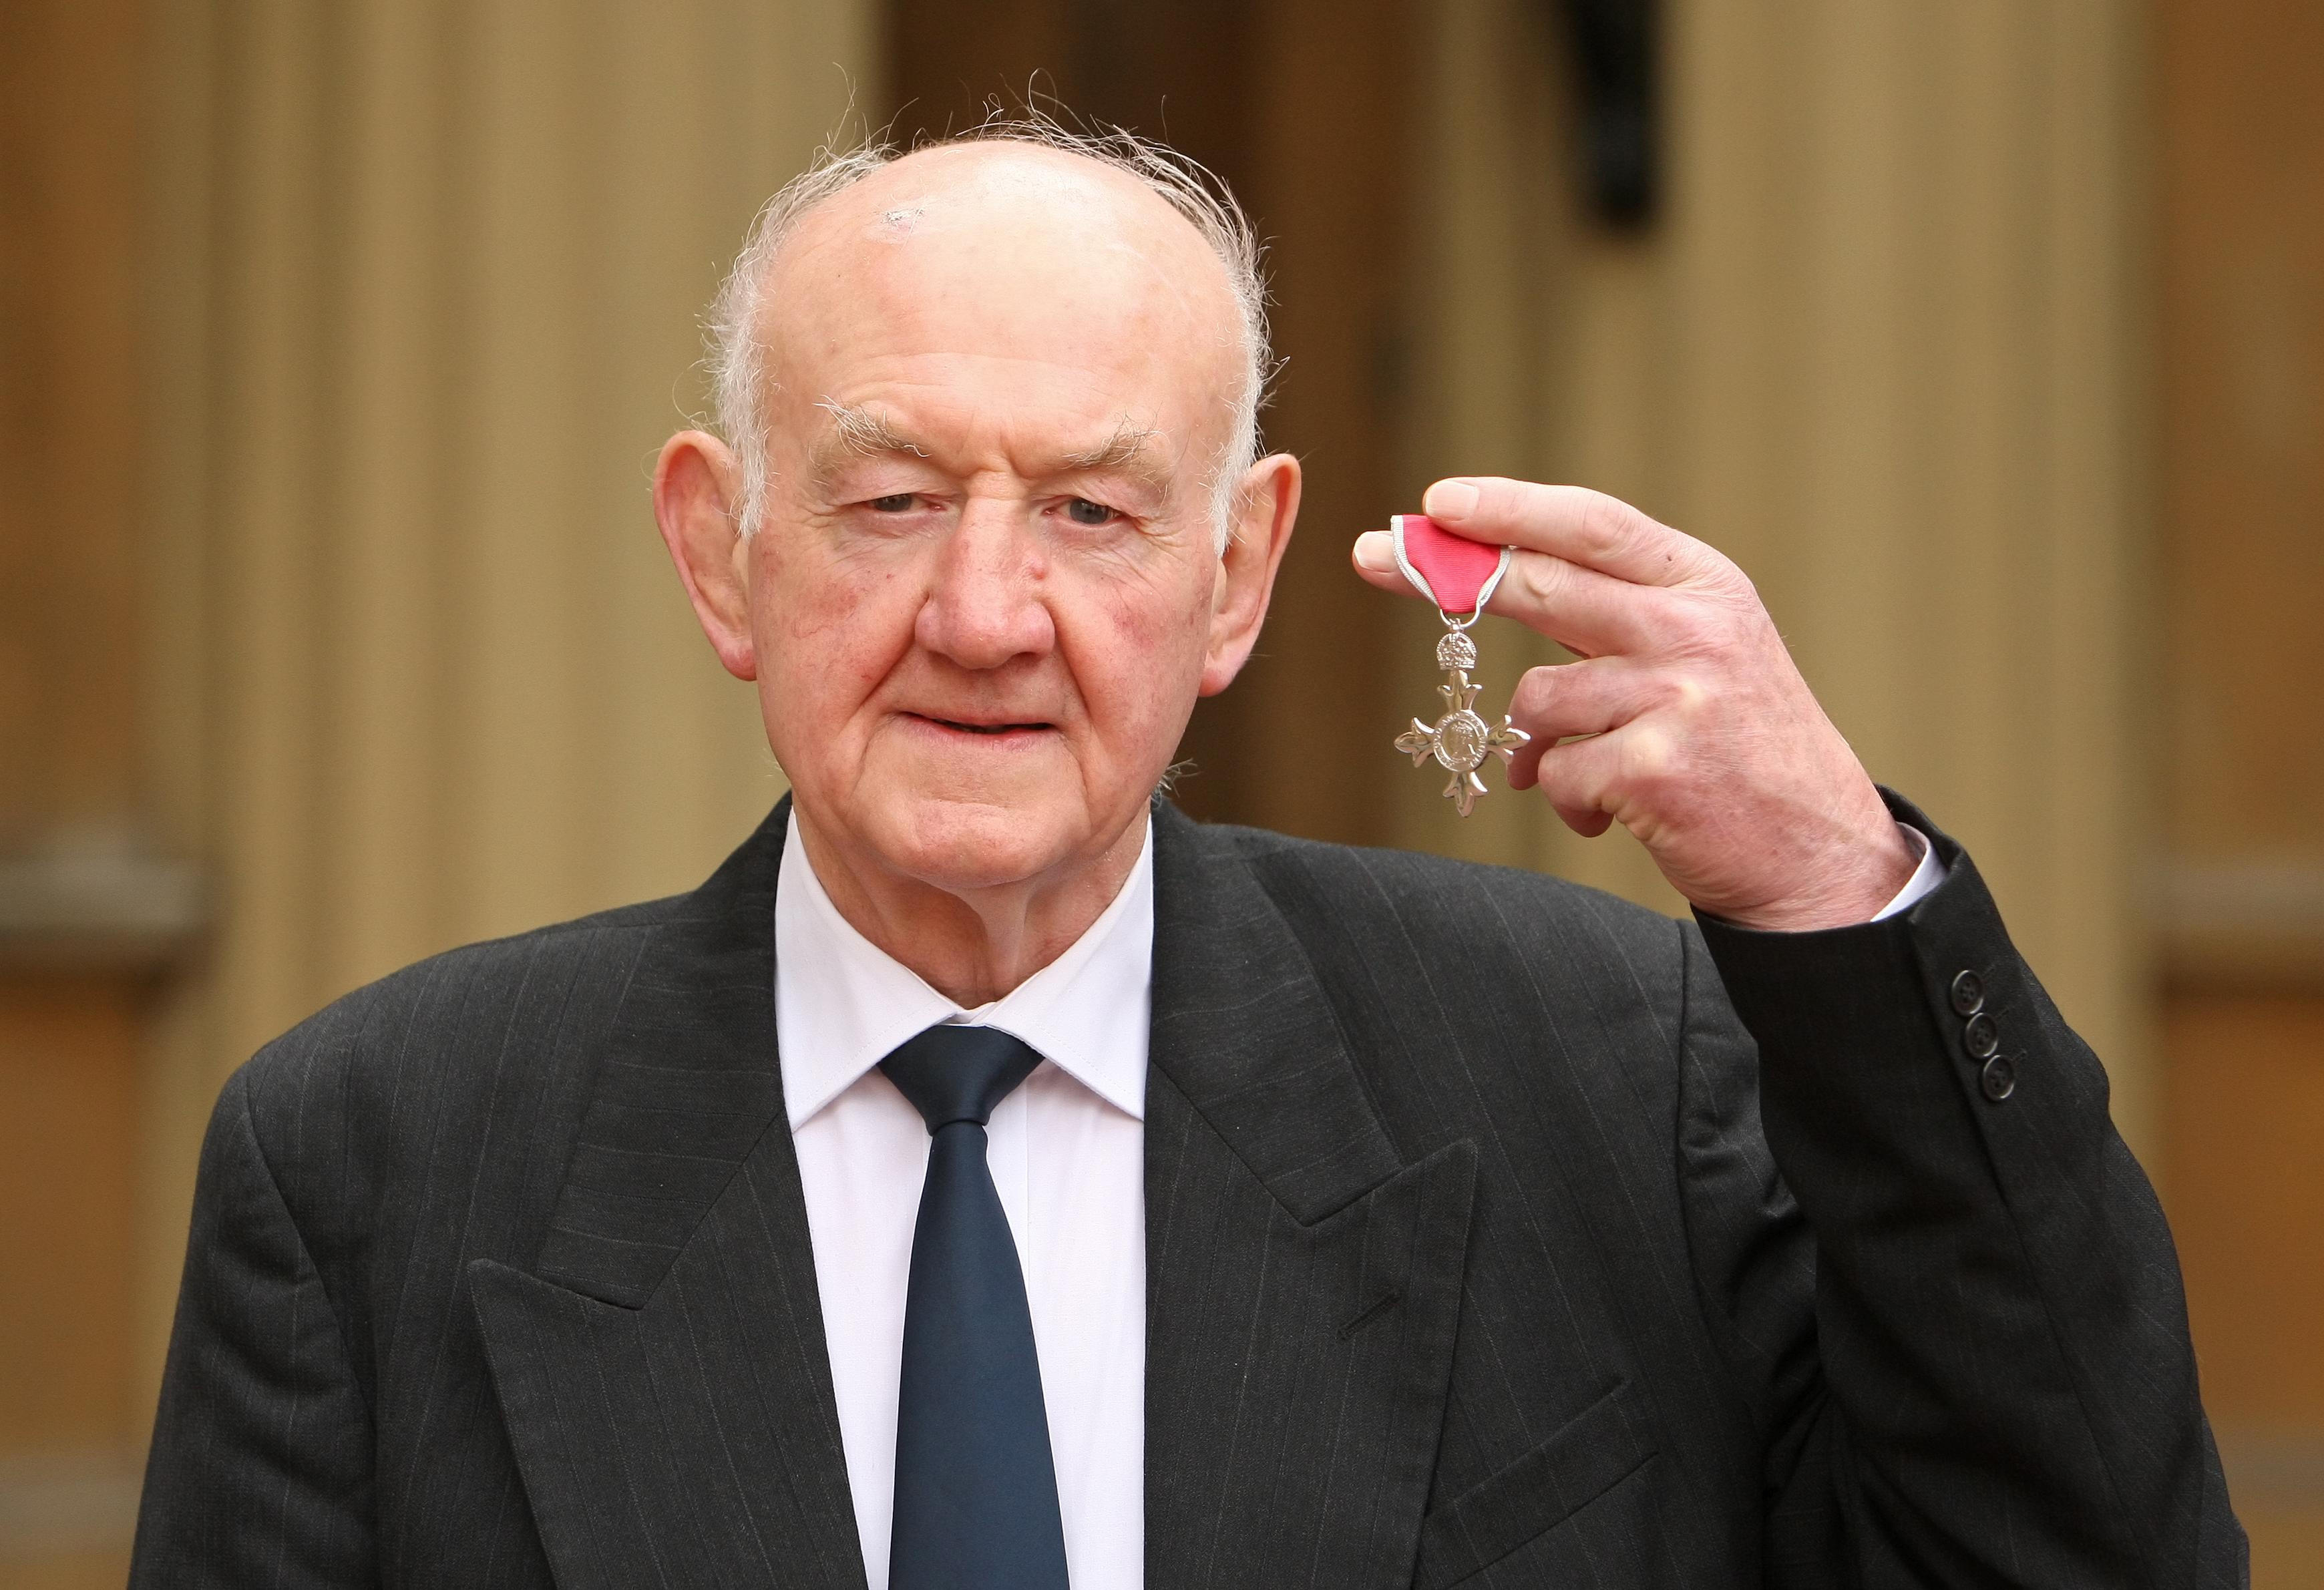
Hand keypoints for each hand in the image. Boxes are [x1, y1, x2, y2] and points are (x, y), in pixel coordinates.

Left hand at [1353, 478, 1914, 930]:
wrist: (1819, 855)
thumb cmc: (1742, 751)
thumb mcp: (1700, 657)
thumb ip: (1612, 619)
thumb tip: (1490, 587)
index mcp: (1705, 587)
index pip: (1591, 525)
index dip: (1508, 507)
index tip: (1437, 501)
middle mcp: (1695, 630)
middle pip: (1542, 584)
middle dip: (1448, 572)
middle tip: (1373, 556)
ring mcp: (1678, 698)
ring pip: (1536, 699)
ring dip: (1540, 745)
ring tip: (1590, 771)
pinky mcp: (1656, 768)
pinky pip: (1556, 774)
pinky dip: (1568, 800)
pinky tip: (1613, 811)